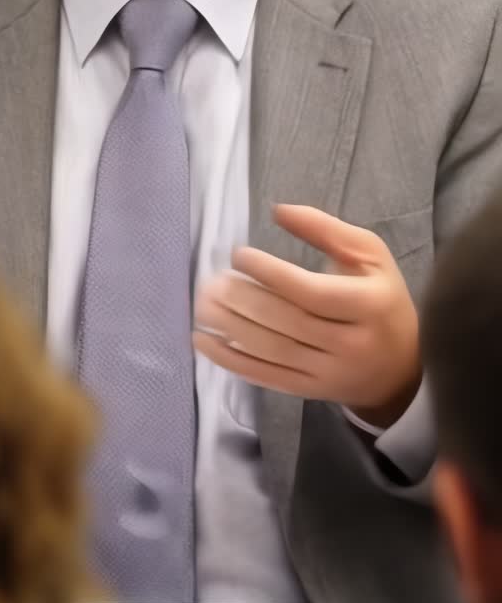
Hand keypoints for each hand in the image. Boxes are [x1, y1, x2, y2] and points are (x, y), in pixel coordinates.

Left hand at [193, 204, 420, 427]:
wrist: (400, 370)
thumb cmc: (382, 299)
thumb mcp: (370, 255)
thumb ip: (326, 230)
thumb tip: (279, 211)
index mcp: (369, 305)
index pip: (311, 292)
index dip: (271, 273)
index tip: (239, 255)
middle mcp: (350, 344)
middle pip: (287, 322)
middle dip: (244, 300)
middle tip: (212, 280)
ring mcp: (328, 373)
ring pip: (272, 351)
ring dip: (230, 328)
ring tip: (202, 305)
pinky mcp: (310, 392)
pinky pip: (265, 377)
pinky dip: (230, 360)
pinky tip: (203, 342)